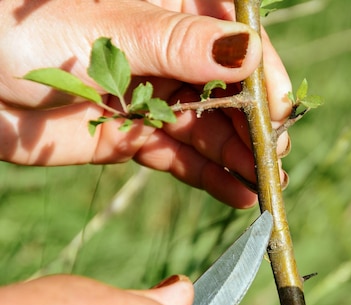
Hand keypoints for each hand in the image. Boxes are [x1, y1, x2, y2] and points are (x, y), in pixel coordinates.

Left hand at [0, 0, 290, 207]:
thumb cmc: (14, 29)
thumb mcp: (103, 30)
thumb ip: (176, 43)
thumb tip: (249, 52)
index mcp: (166, 7)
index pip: (232, 35)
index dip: (262, 71)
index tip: (279, 109)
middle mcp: (168, 50)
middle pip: (229, 88)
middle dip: (254, 123)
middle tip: (273, 158)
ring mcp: (153, 94)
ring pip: (209, 127)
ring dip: (240, 156)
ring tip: (265, 185)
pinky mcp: (135, 134)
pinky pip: (181, 156)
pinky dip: (211, 176)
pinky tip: (240, 195)